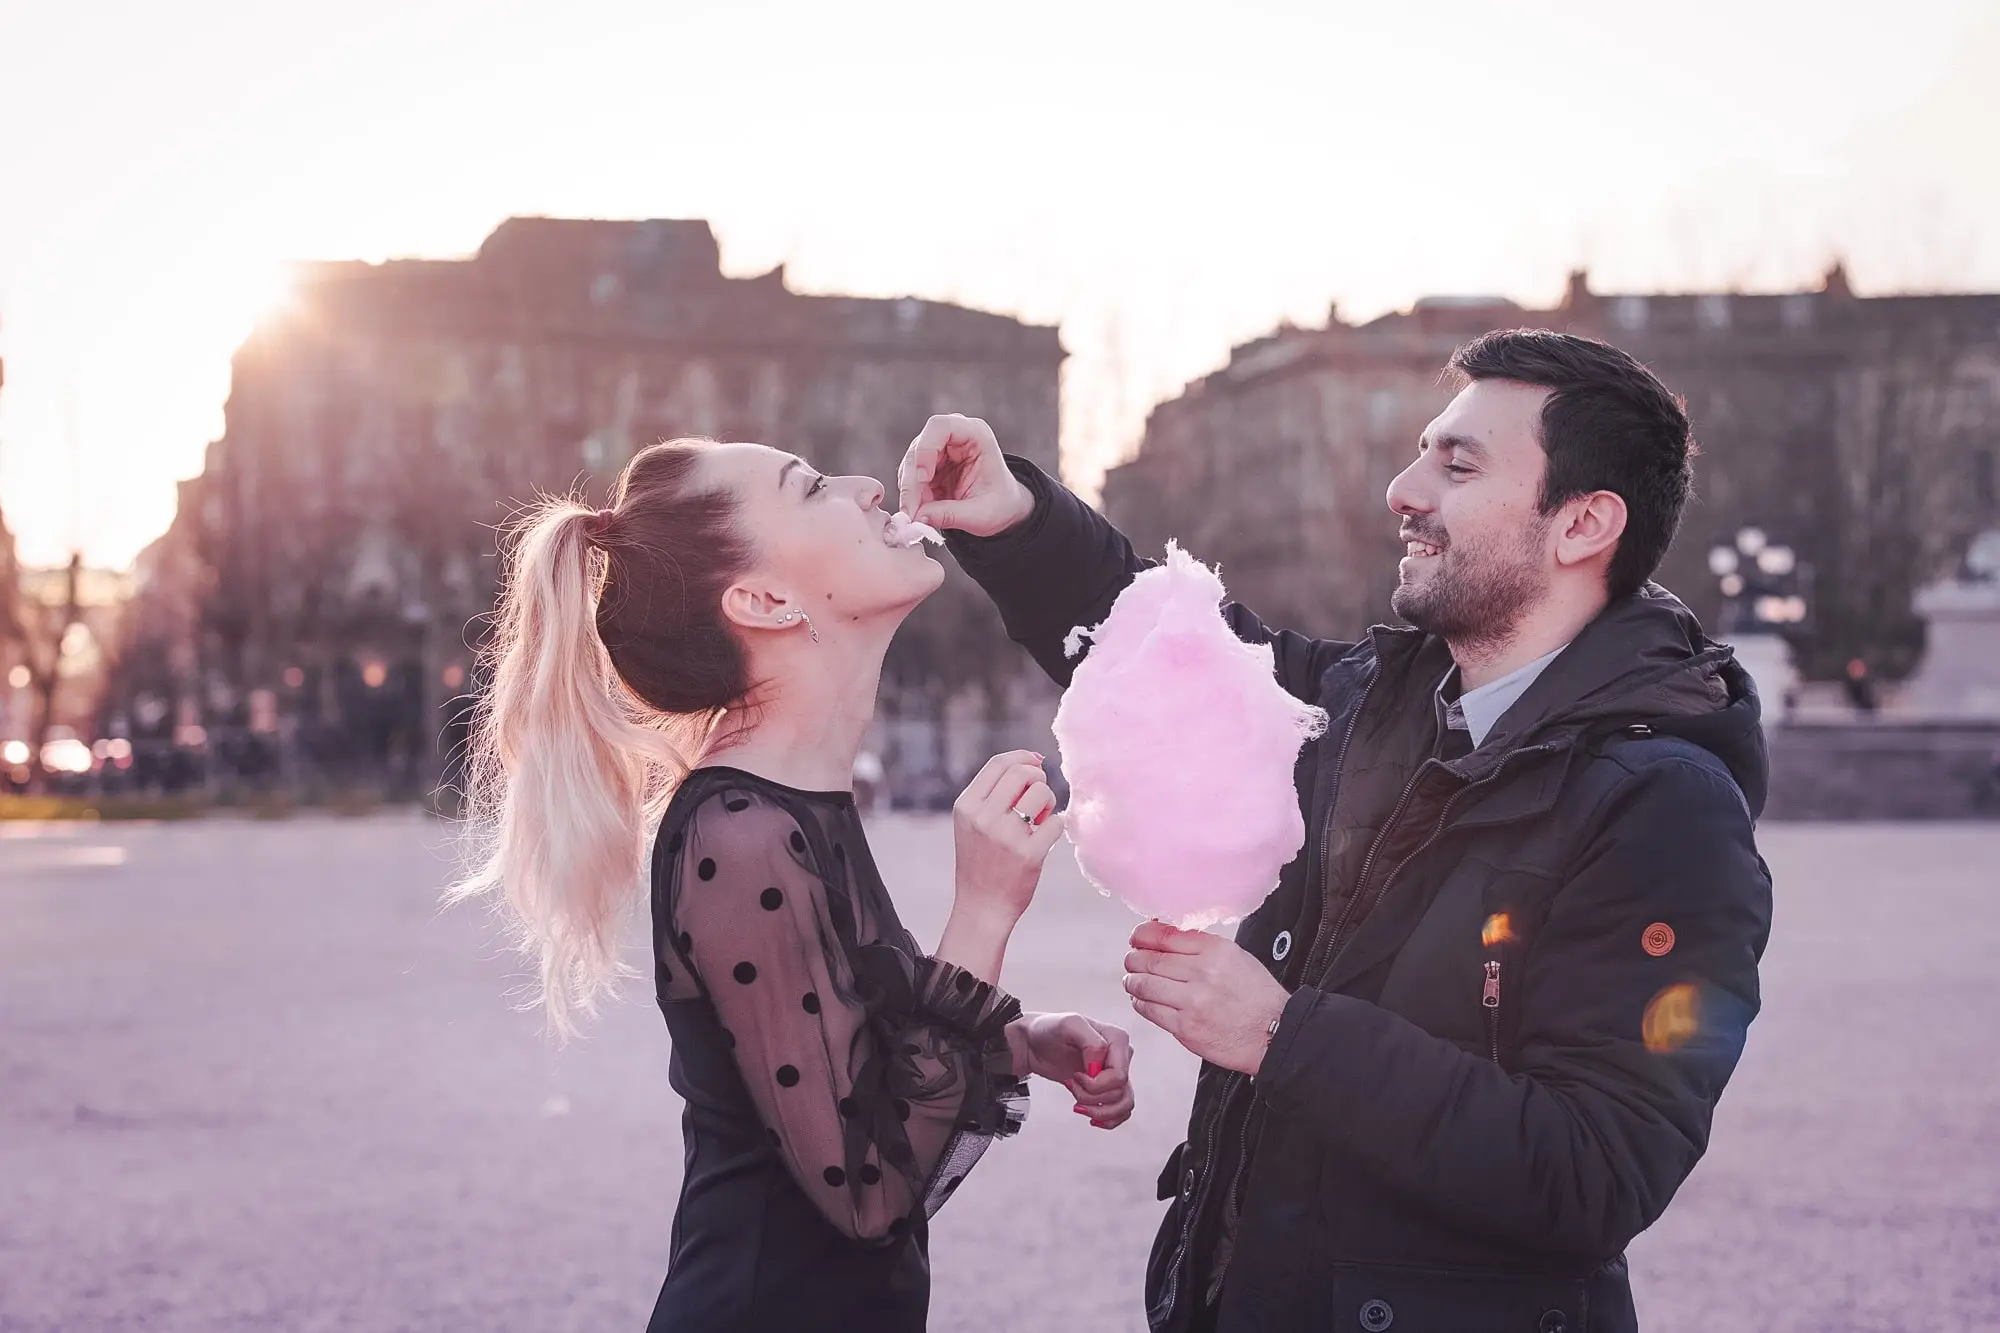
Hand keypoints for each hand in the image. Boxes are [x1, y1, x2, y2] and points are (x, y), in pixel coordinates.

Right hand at [896, 413, 1034, 535]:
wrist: (1003, 508)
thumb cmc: (1000, 504)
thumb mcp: (980, 514)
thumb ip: (950, 515)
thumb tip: (918, 518)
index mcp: (976, 435)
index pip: (941, 426)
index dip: (926, 448)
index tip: (923, 478)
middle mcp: (955, 436)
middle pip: (919, 447)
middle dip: (912, 481)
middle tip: (911, 512)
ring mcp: (939, 449)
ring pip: (910, 464)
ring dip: (910, 491)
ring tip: (918, 516)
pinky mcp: (929, 465)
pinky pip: (910, 477)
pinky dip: (912, 496)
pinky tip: (921, 511)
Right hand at [950, 750, 1063, 925]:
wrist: (982, 907)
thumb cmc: (982, 860)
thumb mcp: (973, 823)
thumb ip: (995, 793)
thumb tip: (1035, 760)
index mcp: (966, 807)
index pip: (998, 763)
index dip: (1022, 757)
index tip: (1036, 763)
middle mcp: (983, 818)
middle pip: (1022, 773)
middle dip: (1038, 779)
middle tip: (1038, 799)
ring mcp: (1005, 836)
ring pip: (1042, 793)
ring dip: (1049, 802)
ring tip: (1040, 821)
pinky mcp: (1029, 854)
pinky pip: (1057, 822)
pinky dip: (1056, 826)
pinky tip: (1045, 839)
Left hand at [1011, 1012, 1135, 1129]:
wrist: (1035, 1044)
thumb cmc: (1050, 1029)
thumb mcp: (1068, 1025)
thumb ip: (1090, 1040)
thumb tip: (1101, 1062)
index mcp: (1117, 1039)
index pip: (1119, 1076)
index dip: (1095, 1085)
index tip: (1075, 1076)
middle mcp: (1121, 1056)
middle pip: (1120, 1092)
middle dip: (1092, 1097)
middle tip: (1072, 1085)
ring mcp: (1115, 1072)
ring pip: (1124, 1105)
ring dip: (1099, 1111)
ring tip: (1078, 1105)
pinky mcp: (1108, 1086)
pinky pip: (1121, 1111)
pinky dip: (1107, 1119)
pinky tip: (1089, 1116)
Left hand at [1124, 922, 1290, 1075]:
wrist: (1274, 1034)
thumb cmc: (1257, 996)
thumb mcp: (1235, 957)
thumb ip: (1200, 946)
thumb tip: (1164, 935)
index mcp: (1215, 950)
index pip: (1164, 935)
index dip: (1142, 935)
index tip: (1137, 938)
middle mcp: (1202, 973)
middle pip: (1150, 959)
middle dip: (1134, 959)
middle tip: (1132, 960)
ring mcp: (1192, 1002)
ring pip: (1144, 985)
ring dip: (1133, 981)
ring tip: (1133, 980)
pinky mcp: (1185, 1028)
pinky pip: (1150, 1010)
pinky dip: (1140, 1002)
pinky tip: (1142, 999)